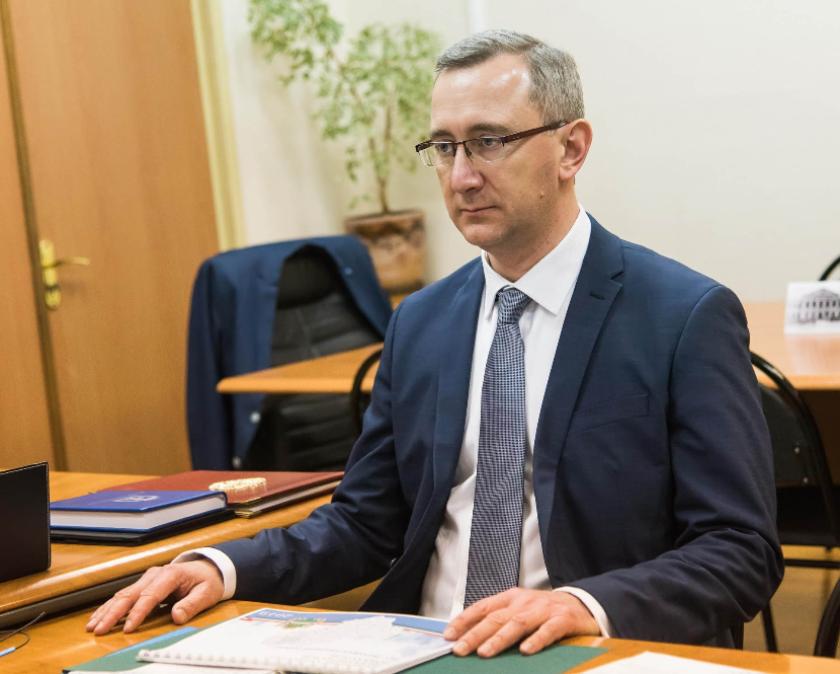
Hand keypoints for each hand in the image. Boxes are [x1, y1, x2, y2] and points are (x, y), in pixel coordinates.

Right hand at [85, 559, 224, 634]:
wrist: (207, 568)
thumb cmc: (206, 581)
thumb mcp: (206, 592)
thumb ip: (192, 604)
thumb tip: (177, 616)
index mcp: (171, 575)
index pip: (151, 596)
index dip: (138, 613)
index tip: (129, 628)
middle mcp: (155, 574)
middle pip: (130, 594)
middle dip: (113, 613)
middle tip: (100, 630)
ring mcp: (147, 578)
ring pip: (122, 594)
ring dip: (107, 610)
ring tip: (93, 626)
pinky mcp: (144, 584)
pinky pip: (124, 595)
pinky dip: (110, 606)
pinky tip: (99, 616)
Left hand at [444, 588, 599, 656]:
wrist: (581, 604)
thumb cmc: (544, 611)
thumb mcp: (519, 609)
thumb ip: (499, 619)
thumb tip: (469, 635)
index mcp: (511, 598)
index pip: (482, 607)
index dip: (464, 620)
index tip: (448, 635)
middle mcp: (524, 601)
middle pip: (496, 618)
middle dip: (475, 634)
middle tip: (459, 649)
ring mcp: (543, 610)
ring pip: (518, 623)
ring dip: (500, 639)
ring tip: (485, 652)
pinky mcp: (562, 620)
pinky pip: (548, 630)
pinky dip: (536, 640)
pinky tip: (526, 651)